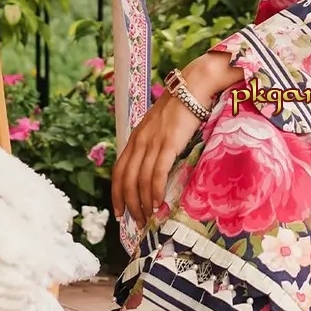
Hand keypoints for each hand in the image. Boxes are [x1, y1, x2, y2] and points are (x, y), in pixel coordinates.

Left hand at [111, 93, 201, 228]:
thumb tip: (157, 165)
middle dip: (129, 204)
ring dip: (143, 203)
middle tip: (135, 222)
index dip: (117, 194)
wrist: (193, 87)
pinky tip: (158, 204)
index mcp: (136, 138)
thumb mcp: (160, 126)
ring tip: (148, 219)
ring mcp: (153, 142)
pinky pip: (157, 173)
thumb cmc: (181, 106)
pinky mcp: (168, 144)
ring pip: (141, 180)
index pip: (119, 171)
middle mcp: (140, 141)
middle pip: (126, 180)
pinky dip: (156, 191)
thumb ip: (155, 143)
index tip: (119, 212)